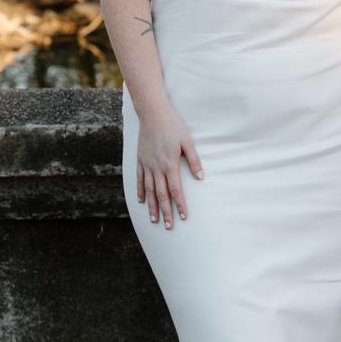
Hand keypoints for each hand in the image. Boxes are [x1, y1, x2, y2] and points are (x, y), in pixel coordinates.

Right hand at [135, 104, 203, 228]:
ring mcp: (146, 165)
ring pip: (149, 191)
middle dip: (166, 212)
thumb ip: (194, 160)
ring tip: (154, 220)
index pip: (176, 190)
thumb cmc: (173, 126)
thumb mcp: (188, 142)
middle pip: (161, 195)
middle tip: (168, 227)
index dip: (180, 205)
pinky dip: (140, 192)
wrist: (153, 114)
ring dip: (152, 207)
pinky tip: (141, 202)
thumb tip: (201, 177)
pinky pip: (139, 180)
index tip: (184, 217)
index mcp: (170, 164)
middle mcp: (156, 168)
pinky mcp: (140, 160)